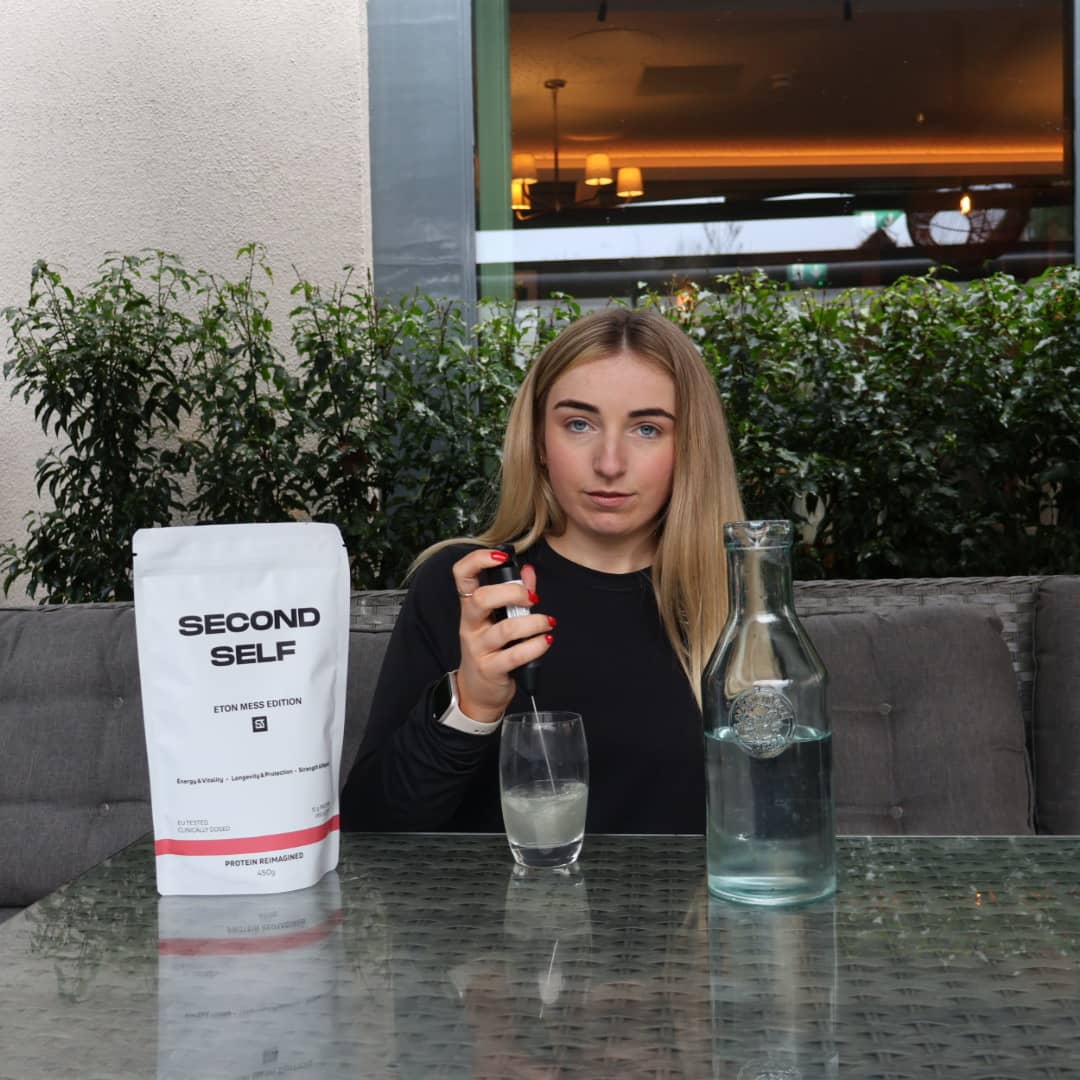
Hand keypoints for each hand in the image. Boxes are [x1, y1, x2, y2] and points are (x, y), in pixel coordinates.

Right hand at [452, 548, 553, 721]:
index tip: (501, 556)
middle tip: (533, 599)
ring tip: (548, 623)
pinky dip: (535, 646)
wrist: (479, 692)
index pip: (461, 575)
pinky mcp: (491, 670)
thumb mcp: (499, 619)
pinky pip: (514, 656)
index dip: (477, 560)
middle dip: (513, 593)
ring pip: (504, 629)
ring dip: (533, 623)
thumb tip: (529, 571)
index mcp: (470, 607)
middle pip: (481, 598)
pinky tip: (545, 641)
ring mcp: (478, 648)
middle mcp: (470, 625)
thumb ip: (516, 594)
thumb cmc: (492, 650)